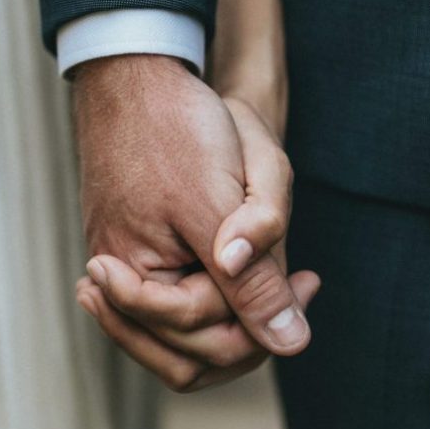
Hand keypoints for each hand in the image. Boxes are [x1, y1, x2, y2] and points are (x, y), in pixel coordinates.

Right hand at [73, 55, 310, 356]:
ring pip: (181, 339)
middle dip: (251, 328)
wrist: (139, 73)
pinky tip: (245, 271)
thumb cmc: (177, 128)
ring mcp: (124, 271)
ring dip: (234, 321)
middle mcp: (120, 285)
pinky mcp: (134, 254)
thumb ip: (253, 281)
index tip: (309, 278)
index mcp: (132, 278)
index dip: (265, 319)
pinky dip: (216, 301)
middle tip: (300, 283)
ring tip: (281, 283)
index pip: (208, 340)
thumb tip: (290, 344)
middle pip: (191, 355)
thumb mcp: (225, 204)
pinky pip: (173, 306)